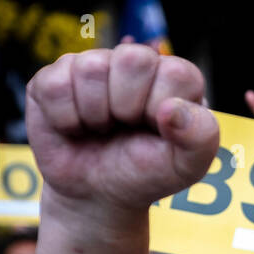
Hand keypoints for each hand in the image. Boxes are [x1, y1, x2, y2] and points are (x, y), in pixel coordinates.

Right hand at [25, 44, 218, 210]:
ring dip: (94, 114)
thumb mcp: (186, 166)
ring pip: (90, 68)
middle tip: (124, 127)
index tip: (155, 131)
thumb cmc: (145, 173)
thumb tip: (172, 110)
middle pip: (132, 58)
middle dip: (127, 107)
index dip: (161, 109)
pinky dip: (65, 119)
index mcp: (174, 77)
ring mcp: (91, 66)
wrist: (97, 196)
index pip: (175, 73)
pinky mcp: (53, 78)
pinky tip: (74, 128)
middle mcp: (134, 63)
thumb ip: (201, 137)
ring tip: (100, 129)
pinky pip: (54, 85)